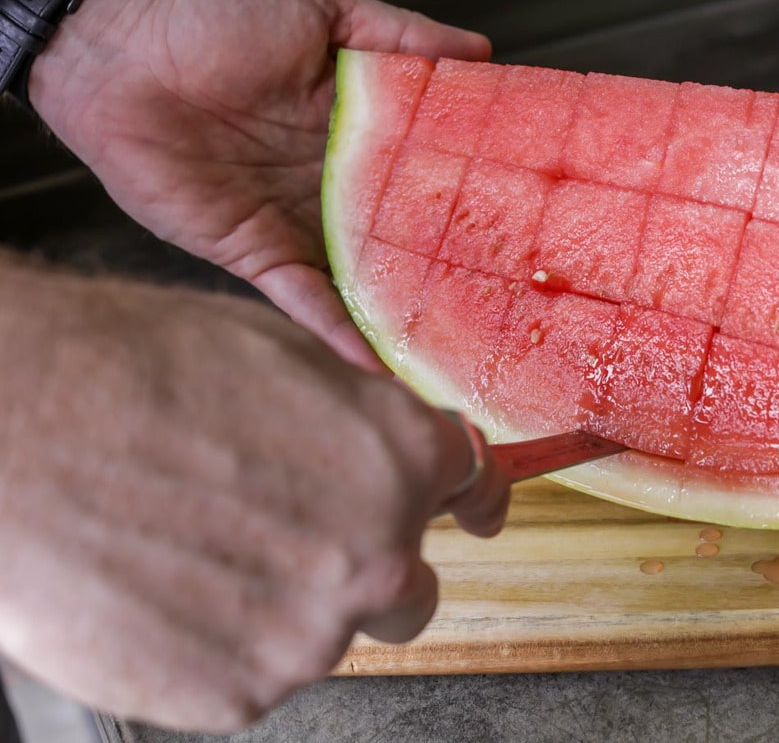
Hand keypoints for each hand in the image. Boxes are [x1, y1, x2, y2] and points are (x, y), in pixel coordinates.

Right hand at [0, 258, 508, 730]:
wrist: (17, 429)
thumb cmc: (130, 372)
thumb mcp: (279, 351)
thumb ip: (360, 413)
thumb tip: (390, 435)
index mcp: (399, 458)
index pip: (468, 486)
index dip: (456, 498)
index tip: (466, 513)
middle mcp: (377, 553)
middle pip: (408, 584)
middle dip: (365, 566)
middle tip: (286, 538)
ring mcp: (311, 634)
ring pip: (324, 633)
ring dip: (281, 606)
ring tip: (194, 549)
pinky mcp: (240, 693)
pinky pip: (254, 675)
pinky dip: (220, 646)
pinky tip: (167, 590)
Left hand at [25, 0, 489, 371]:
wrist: (117, 57)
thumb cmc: (211, 17)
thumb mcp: (317, 6)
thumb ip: (397, 30)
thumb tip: (481, 50)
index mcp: (361, 125)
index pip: (429, 163)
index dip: (473, 185)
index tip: (527, 209)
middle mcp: (339, 180)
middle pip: (407, 231)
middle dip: (453, 261)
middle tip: (515, 294)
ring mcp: (303, 221)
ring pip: (368, 276)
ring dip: (408, 308)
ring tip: (463, 343)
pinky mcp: (261, 254)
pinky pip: (309, 300)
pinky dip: (342, 330)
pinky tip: (382, 360)